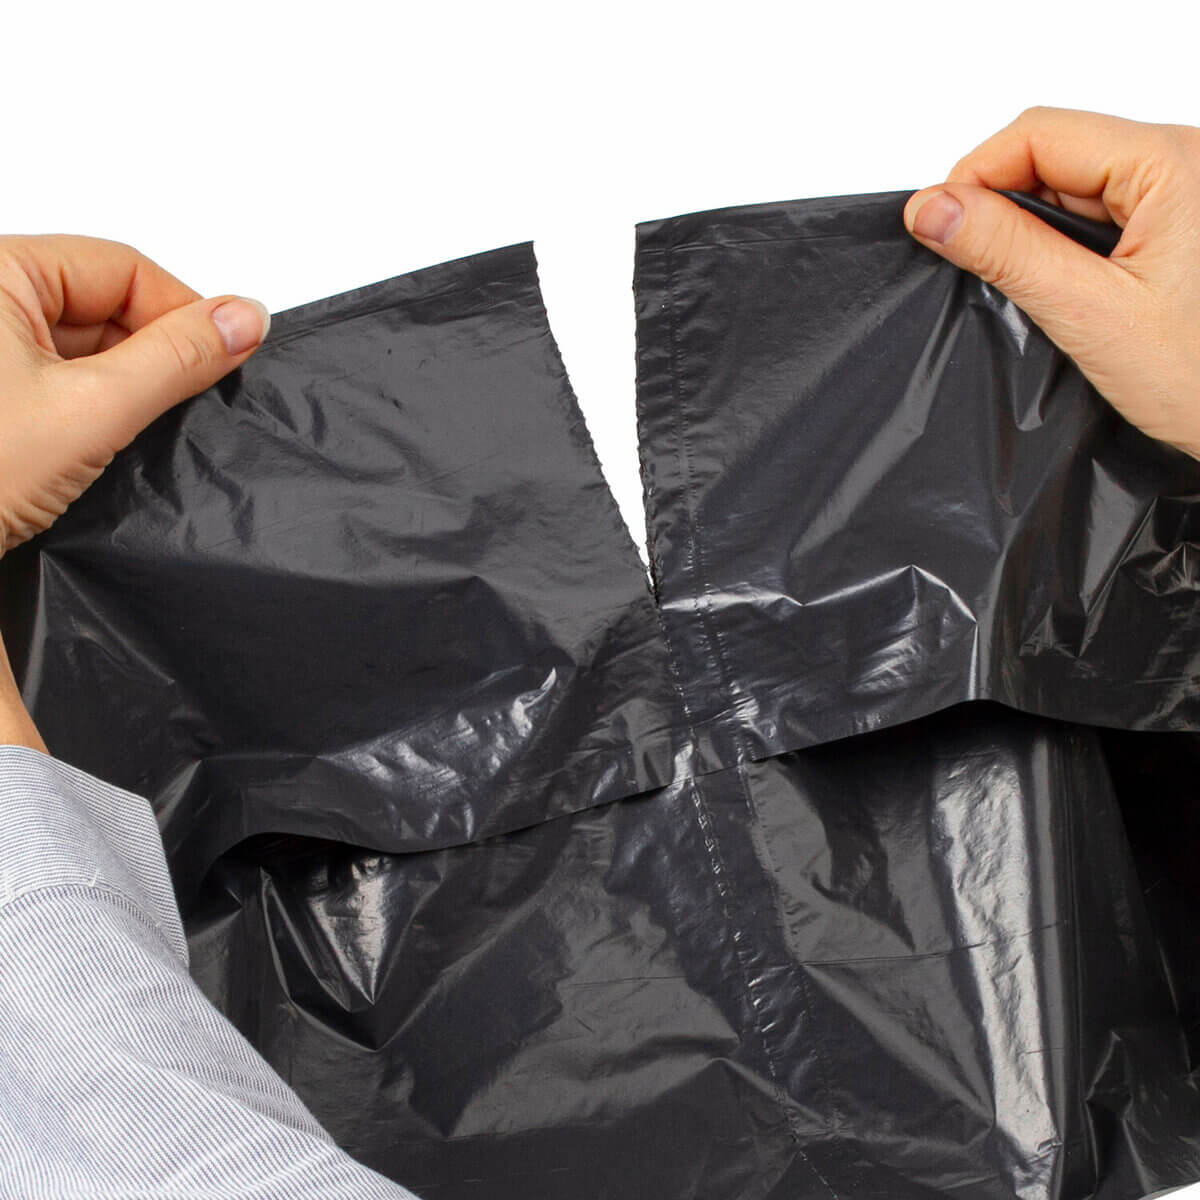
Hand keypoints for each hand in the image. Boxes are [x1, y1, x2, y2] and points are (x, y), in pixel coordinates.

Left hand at [0, 236, 268, 750]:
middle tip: (178, 412)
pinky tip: (102, 450)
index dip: (183, 314)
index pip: (123, 268)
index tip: (224, 362)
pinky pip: (66, 385)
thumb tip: (246, 318)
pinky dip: (96, 414)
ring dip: (125, 392)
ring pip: (91, 350)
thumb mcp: (92, 410)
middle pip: (108, 306)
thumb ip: (177, 359)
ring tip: (124, 437)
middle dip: (153, 359)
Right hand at [903, 107, 1199, 458]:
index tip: (933, 227)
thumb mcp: (1090, 313)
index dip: (973, 176)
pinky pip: (1094, 214)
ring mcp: (1180, 193)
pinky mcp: (1173, 226)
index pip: (1037, 133)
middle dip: (997, 204)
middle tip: (966, 265)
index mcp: (1172, 162)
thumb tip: (934, 209)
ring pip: (1067, 184)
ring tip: (1016, 288)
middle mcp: (1183, 162)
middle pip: (1050, 151)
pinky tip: (1052, 290)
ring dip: (1026, 230)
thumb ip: (1007, 252)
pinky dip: (1057, 248)